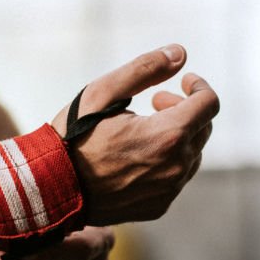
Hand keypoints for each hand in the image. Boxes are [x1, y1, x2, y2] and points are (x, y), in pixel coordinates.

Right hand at [51, 45, 218, 224]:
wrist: (51, 188)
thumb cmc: (72, 136)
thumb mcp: (103, 92)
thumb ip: (145, 68)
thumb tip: (180, 53)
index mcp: (168, 135)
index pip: (209, 104)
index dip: (199, 86)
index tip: (184, 81)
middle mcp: (176, 167)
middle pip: (203, 129)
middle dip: (184, 109)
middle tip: (155, 103)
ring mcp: (169, 191)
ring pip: (192, 155)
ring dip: (177, 136)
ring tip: (143, 130)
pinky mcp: (158, 206)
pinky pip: (176, 179)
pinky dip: (167, 162)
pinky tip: (138, 156)